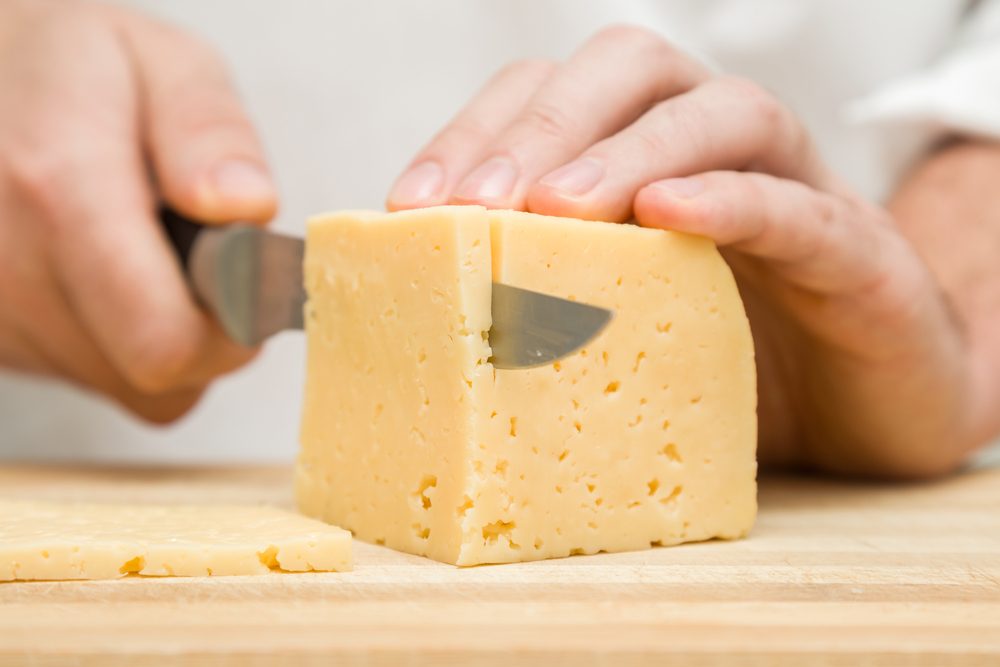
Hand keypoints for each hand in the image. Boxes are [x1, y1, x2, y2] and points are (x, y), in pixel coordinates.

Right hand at [0, 1, 276, 421]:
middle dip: (206, 326)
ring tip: (138, 247)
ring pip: (128, 385)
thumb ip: (208, 129)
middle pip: (158, 375)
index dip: (232, 326)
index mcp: (58, 190)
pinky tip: (100, 269)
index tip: (245, 274)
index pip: (167, 341)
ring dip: (160, 331)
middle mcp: (9, 269)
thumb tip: (245, 208)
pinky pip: (88, 375)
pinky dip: (116, 338)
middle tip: (195, 250)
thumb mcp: (161, 60)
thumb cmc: (73, 68)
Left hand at [388, 25, 974, 477]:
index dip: (475, 134)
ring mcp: (797, 188)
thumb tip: (416, 310)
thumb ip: (535, 300)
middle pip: (633, 72)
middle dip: (543, 127)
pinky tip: (668, 213)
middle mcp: (718, 150)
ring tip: (556, 208)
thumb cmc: (721, 364)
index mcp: (647, 158)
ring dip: (629, 149)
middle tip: (473, 205)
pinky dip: (734, 200)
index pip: (552, 99)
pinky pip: (802, 208)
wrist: (867, 417)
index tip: (411, 205)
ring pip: (724, 113)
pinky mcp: (858, 254)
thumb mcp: (610, 329)